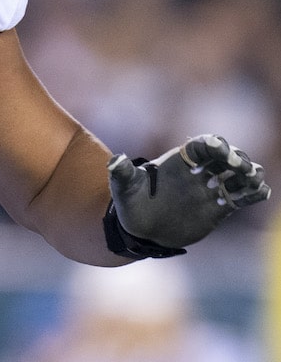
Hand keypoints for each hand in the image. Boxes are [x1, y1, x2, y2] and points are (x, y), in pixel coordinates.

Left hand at [108, 134, 269, 251]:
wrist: (141, 231)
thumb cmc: (131, 205)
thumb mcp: (123, 188)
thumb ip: (122, 174)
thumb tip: (115, 160)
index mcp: (178, 161)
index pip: (200, 146)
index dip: (212, 144)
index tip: (218, 148)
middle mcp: (198, 172)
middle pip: (225, 157)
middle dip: (236, 158)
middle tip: (240, 167)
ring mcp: (211, 189)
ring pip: (237, 175)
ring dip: (249, 174)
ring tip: (253, 179)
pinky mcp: (220, 208)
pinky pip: (241, 197)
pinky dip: (254, 193)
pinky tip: (260, 192)